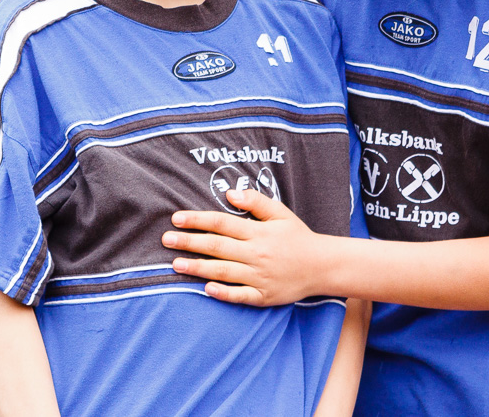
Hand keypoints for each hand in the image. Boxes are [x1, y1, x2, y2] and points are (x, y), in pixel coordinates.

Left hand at [162, 187, 328, 305]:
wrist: (322, 266)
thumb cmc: (297, 236)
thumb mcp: (280, 212)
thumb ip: (255, 201)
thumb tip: (229, 193)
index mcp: (258, 232)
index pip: (221, 223)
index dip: (197, 220)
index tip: (176, 219)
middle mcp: (256, 253)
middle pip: (217, 246)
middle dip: (189, 243)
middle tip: (166, 240)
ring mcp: (259, 276)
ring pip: (223, 271)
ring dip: (198, 267)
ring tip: (176, 264)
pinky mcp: (264, 296)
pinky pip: (241, 295)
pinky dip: (224, 293)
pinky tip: (206, 289)